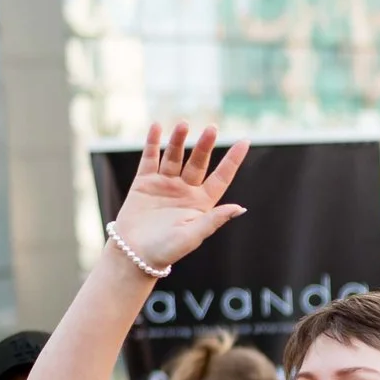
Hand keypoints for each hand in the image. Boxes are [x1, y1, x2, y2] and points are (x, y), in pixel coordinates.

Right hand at [109, 123, 248, 275]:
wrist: (134, 255)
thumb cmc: (166, 250)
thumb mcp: (193, 235)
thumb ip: (214, 219)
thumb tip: (240, 208)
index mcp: (201, 203)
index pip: (221, 177)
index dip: (232, 160)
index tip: (245, 141)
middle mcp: (185, 190)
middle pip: (198, 162)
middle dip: (204, 146)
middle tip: (212, 128)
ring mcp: (164, 184)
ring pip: (174, 156)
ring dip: (178, 140)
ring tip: (183, 124)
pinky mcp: (144, 183)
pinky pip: (150, 158)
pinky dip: (152, 143)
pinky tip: (157, 127)